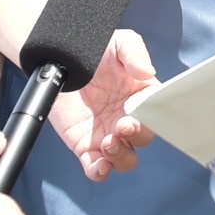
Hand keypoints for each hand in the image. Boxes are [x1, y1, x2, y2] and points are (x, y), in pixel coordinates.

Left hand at [48, 28, 157, 179]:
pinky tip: (99, 165)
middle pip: (143, 139)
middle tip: (120, 125)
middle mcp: (127, 118)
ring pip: (125, 159)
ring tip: (108, 142)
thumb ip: (134, 53)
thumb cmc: (95, 49)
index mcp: (141, 96)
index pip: (156, 114)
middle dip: (135, 136)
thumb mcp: (118, 43)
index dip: (151, 119)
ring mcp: (107, 134)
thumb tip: (147, 72)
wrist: (58, 62)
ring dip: (120, 156)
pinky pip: (96, 167)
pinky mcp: (84, 146)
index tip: (133, 114)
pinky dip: (100, 171)